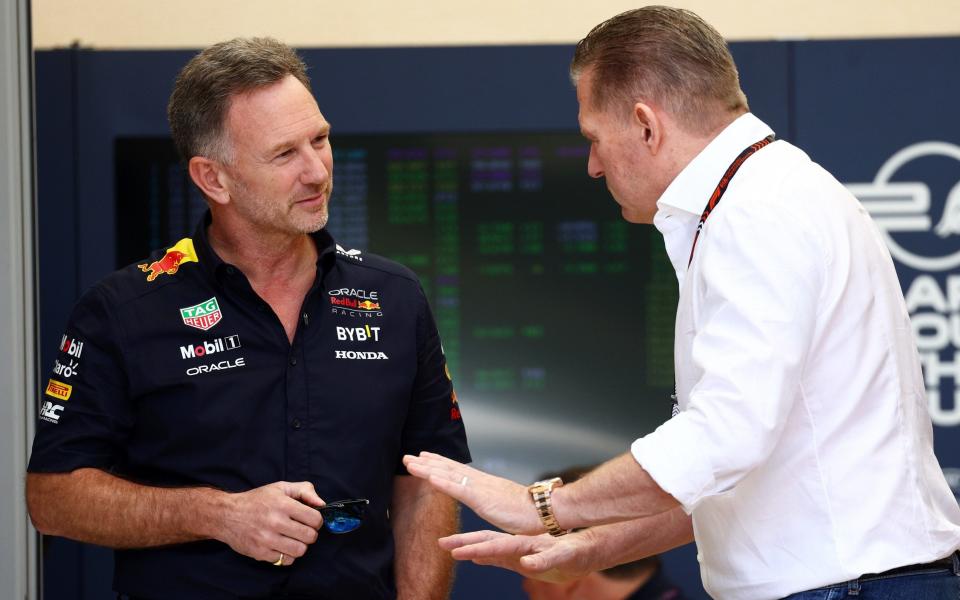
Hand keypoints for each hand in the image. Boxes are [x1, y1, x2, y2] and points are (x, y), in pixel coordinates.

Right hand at [214, 481, 324, 565]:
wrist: (227, 515)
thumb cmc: (256, 500)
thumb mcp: (280, 488)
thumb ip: (304, 491)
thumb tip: (322, 504)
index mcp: (283, 505)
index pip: (315, 519)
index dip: (317, 520)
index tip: (310, 520)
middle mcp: (276, 522)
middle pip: (310, 537)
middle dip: (310, 534)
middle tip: (303, 530)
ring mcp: (267, 539)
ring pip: (300, 551)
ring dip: (300, 545)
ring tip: (293, 539)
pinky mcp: (260, 553)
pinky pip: (286, 560)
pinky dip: (287, 555)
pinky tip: (282, 545)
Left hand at [402, 452, 539, 533]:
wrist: (543, 509)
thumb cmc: (527, 511)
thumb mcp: (502, 503)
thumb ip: (491, 499)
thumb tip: (485, 499)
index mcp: (483, 483)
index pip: (456, 469)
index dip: (438, 462)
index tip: (423, 457)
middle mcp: (479, 481)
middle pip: (448, 468)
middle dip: (426, 462)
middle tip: (407, 456)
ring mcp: (480, 488)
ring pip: (448, 475)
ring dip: (427, 468)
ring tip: (410, 462)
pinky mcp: (482, 500)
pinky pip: (459, 489)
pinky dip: (443, 481)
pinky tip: (429, 477)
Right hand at [439, 529, 595, 582]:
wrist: (586, 551)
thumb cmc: (575, 553)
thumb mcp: (563, 558)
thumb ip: (545, 560)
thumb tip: (528, 563)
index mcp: (525, 543)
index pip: (496, 544)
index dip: (476, 548)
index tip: (456, 551)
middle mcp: (519, 545)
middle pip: (487, 541)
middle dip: (465, 543)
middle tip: (442, 544)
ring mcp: (519, 551)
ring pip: (489, 546)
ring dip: (470, 547)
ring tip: (451, 549)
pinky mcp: (523, 558)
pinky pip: (498, 556)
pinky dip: (484, 555)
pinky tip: (474, 555)